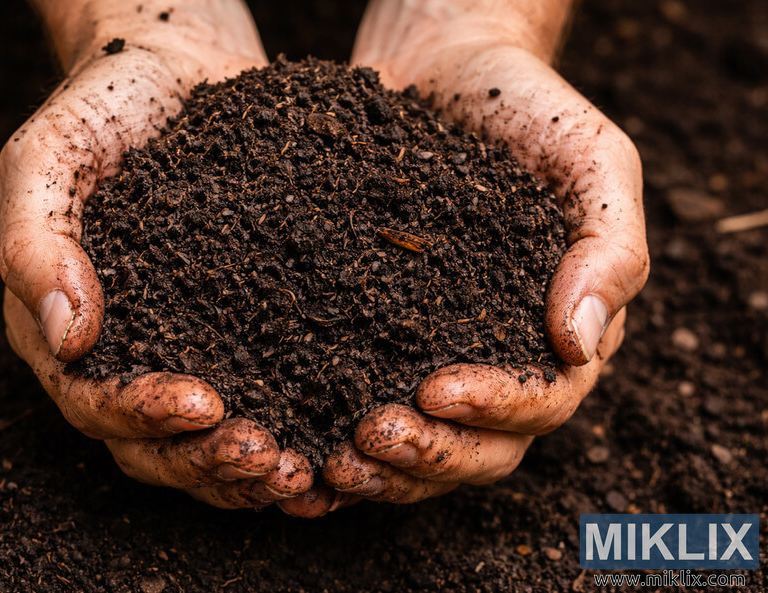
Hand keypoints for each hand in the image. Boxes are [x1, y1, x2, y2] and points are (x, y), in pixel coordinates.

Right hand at [0, 0, 311, 507]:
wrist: (174, 67)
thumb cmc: (100, 106)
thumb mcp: (47, 159)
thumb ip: (35, 244)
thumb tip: (65, 337)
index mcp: (62, 325)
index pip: (91, 399)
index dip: (141, 415)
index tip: (203, 405)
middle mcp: (122, 352)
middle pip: (150, 443)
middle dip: (206, 461)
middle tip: (268, 459)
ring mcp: (183, 347)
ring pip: (205, 441)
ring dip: (248, 469)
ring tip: (302, 471)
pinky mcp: (242, 331)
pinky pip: (260, 397)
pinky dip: (289, 430)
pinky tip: (330, 444)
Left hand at [319, 0, 648, 505]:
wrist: (447, 69)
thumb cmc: (532, 112)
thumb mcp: (594, 165)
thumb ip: (610, 251)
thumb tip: (581, 346)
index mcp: (558, 333)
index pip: (543, 401)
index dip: (496, 408)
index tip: (434, 390)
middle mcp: (499, 358)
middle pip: (482, 447)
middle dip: (431, 453)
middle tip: (370, 437)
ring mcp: (435, 353)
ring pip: (424, 444)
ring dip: (383, 466)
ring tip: (332, 459)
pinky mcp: (375, 336)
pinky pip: (362, 399)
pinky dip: (335, 430)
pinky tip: (297, 439)